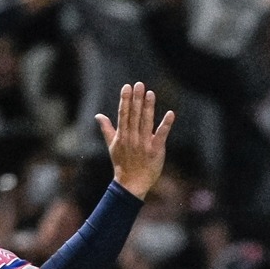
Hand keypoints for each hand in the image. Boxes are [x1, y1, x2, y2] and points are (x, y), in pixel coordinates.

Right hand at [96, 82, 174, 199]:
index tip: (127, 86)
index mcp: (122, 135)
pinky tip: (170, 113)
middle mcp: (132, 137)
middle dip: (136, 99)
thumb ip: (106, 129)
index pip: (124, 114)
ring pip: (146, 122)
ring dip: (149, 107)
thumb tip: (98, 115)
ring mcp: (144, 143)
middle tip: (139, 84)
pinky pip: (161, 135)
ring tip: (150, 93)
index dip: (125, 99)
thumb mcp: (112, 146)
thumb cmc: (122, 164)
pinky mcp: (156, 150)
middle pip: (135, 115)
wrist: (131, 184)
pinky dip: (166, 124)